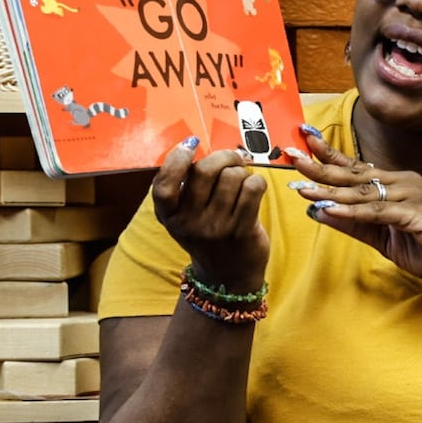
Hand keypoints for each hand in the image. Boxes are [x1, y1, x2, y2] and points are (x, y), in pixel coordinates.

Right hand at [150, 139, 269, 286]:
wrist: (227, 278)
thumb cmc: (207, 236)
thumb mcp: (184, 217)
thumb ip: (185, 188)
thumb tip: (200, 146)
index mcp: (169, 216)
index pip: (164, 185)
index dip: (176, 159)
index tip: (191, 144)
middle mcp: (189, 223)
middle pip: (206, 171)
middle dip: (224, 157)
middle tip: (233, 159)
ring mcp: (215, 228)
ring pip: (233, 177)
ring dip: (242, 172)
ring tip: (243, 181)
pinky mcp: (241, 231)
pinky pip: (253, 189)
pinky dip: (257, 182)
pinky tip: (255, 189)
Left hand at [286, 131, 421, 286]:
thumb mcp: (384, 239)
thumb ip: (354, 224)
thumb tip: (319, 211)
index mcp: (395, 185)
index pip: (356, 167)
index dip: (328, 155)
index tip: (302, 143)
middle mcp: (402, 182)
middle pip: (354, 172)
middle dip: (320, 164)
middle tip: (291, 156)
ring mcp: (410, 195)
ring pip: (361, 191)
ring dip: (329, 189)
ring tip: (301, 187)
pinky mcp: (415, 214)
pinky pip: (376, 212)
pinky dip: (351, 210)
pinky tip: (328, 209)